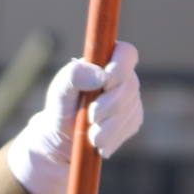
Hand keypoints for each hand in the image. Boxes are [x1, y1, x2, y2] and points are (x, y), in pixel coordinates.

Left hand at [7, 41, 143, 193]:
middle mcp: (124, 78)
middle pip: (129, 86)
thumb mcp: (60, 90)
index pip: (126, 53)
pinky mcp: (133, 120)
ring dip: (106, 126)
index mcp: (106, 62)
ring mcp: (132, 100)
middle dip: (107, 105)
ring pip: (129, 110)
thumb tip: (103, 76)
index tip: (106, 82)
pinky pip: (128, 128)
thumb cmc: (61, 107)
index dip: (120, 67)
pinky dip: (110, 138)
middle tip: (90, 116)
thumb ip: (75, 75)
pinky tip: (96, 140)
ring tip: (89, 133)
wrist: (63, 138)